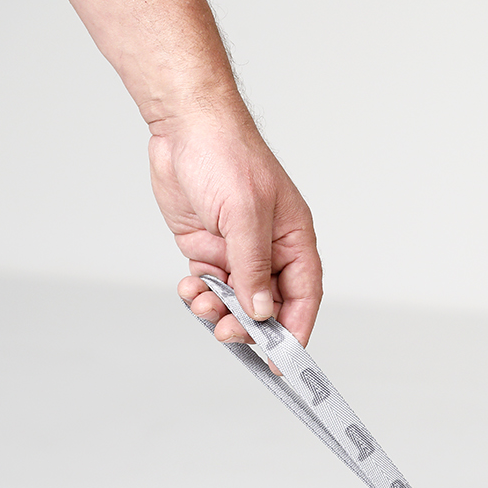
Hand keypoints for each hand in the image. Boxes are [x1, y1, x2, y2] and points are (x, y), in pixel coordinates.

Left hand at [151, 108, 322, 345]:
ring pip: (235, 301)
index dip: (296, 331)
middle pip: (268, 306)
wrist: (183, 126)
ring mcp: (237, 250)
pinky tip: (188, 287)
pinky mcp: (208, 247)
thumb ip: (253, 266)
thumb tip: (261, 310)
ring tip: (200, 304)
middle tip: (227, 333)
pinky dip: (198, 295)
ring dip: (218, 311)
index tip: (284, 361)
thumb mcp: (244, 214)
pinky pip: (208, 286)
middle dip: (248, 325)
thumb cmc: (226, 155)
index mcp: (293, 240)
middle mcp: (269, 250)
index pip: (304, 296)